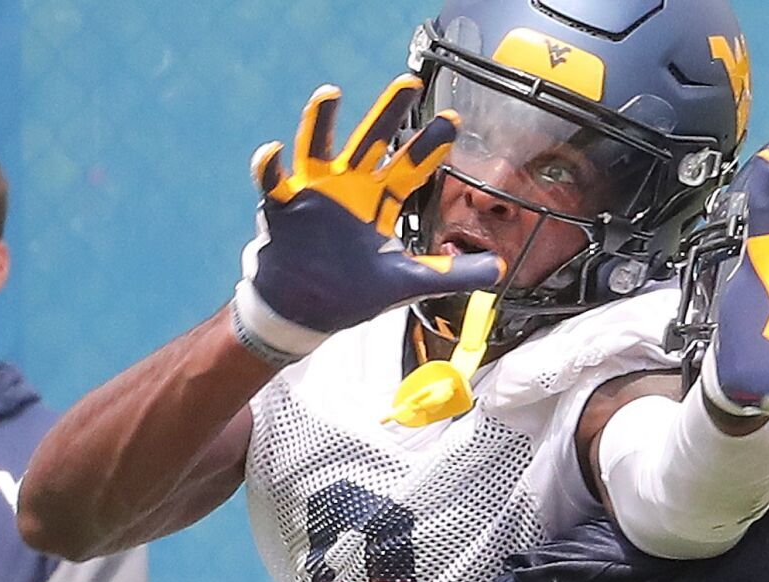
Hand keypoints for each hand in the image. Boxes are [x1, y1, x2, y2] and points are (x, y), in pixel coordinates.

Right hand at [231, 77, 505, 363]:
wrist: (309, 311)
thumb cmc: (355, 292)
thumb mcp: (410, 282)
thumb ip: (453, 273)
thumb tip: (499, 271)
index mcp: (380, 200)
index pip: (410, 166)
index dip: (430, 145)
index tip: (452, 123)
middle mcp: (350, 186)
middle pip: (371, 141)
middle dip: (389, 112)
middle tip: (409, 83)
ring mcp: (315, 192)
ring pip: (317, 147)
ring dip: (321, 120)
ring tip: (329, 94)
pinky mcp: (284, 208)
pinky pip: (272, 182)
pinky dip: (269, 166)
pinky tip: (272, 152)